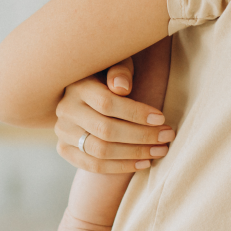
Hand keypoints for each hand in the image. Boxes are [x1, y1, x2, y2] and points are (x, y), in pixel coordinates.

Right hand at [54, 59, 174, 172]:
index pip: (107, 104)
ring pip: (100, 151)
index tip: (161, 118)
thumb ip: (120, 71)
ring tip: (160, 150)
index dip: (136, 113)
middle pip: (105, 130)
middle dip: (141, 136)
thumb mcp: (116, 63)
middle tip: (167, 137)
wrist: (87, 92)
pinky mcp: (64, 149)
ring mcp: (63, 132)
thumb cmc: (109, 75)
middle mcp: (66, 109)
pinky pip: (93, 166)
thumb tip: (122, 88)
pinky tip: (144, 163)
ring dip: (135, 154)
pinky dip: (121, 167)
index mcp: (78, 86)